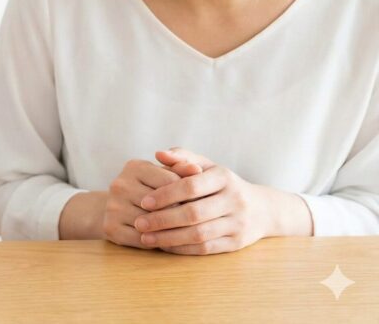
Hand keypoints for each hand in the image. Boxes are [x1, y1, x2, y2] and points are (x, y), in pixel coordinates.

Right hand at [103, 159, 200, 247]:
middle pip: (162, 204)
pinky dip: (156, 241)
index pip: (171, 181)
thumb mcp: (164, 174)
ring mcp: (113, 207)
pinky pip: (142, 239)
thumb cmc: (149, 190)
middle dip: (180, 214)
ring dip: (169, 230)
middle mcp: (119, 185)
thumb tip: (197, 170)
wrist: (118, 208)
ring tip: (180, 230)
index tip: (199, 202)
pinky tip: (163, 239)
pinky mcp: (110, 227)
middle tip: (194, 221)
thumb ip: (181, 169)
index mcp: (134, 166)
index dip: (189, 194)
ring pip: (152, 223)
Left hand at [133, 148, 275, 254]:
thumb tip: (158, 154)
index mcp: (224, 177)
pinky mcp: (237, 243)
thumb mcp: (207, 165)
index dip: (166, 194)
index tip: (143, 201)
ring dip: (169, 237)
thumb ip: (182, 158)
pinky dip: (182, 248)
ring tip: (146, 237)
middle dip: (163, 219)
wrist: (263, 209)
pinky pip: (206, 248)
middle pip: (194, 213)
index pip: (191, 186)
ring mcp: (238, 223)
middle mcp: (235, 200)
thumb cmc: (223, 184)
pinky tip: (164, 245)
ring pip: (199, 234)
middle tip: (139, 223)